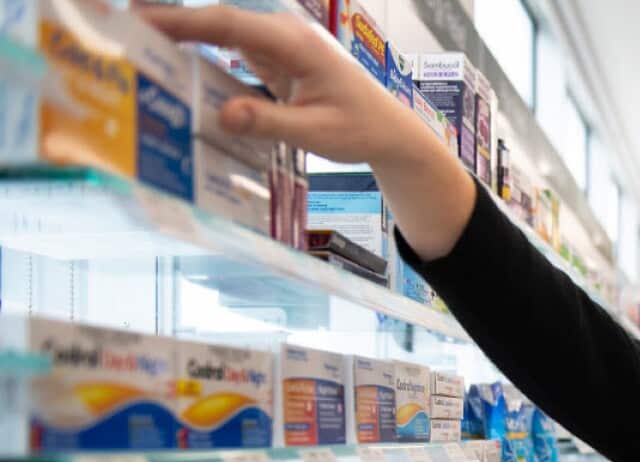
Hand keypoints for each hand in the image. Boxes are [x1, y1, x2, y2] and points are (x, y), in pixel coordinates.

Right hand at [139, 5, 421, 165]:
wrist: (389, 130)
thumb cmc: (360, 129)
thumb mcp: (317, 133)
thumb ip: (270, 123)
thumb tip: (223, 116)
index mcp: (295, 44)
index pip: (228, 24)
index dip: (182, 20)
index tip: (140, 20)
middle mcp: (284, 36)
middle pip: (217, 23)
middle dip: (171, 23)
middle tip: (120, 29)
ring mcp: (279, 44)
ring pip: (220, 35)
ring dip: (182, 37)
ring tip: (135, 45)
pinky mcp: (275, 59)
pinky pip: (231, 52)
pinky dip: (202, 55)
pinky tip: (172, 65)